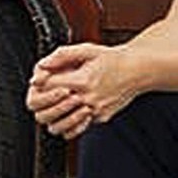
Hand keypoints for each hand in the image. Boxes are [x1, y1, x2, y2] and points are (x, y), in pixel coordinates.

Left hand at [27, 42, 147, 139]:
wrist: (136, 70)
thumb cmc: (112, 59)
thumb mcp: (86, 50)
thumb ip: (62, 56)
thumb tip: (42, 66)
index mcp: (83, 80)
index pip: (49, 87)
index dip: (41, 83)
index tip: (42, 80)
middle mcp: (89, 98)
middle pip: (51, 110)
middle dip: (43, 102)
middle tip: (45, 94)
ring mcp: (95, 111)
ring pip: (61, 125)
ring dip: (53, 117)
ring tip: (55, 105)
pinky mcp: (100, 118)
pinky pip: (77, 128)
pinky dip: (69, 124)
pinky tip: (68, 113)